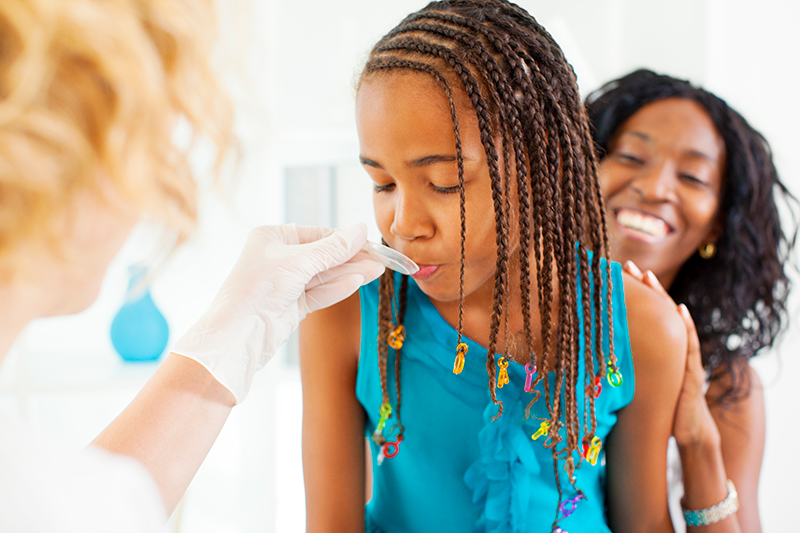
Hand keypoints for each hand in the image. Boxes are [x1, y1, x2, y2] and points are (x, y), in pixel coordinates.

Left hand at [172, 223, 384, 402]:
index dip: (343, 238)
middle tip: (380, 257)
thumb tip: (360, 230)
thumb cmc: (257, 290)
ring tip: (377, 269)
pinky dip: (338, 287)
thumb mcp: (299, 263)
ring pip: (324, 275)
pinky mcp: (291, 305)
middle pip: (323, 254)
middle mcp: (277, 258)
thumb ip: (333, 248)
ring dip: (350, 272)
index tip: (369, 241)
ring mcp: (285, 283)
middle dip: (351, 257)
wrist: (238, 336)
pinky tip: (358, 281)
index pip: (316, 234)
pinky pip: (320, 292)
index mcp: (271, 238)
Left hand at [622, 261, 718, 446]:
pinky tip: (681, 311)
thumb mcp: (633, 386)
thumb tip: (580, 364)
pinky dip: (688, 328)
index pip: (641, 317)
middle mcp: (670, 349)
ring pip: (672, 322)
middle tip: (626, 265)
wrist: (687, 432)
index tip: (611, 276)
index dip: (629, 297)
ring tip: (649, 277)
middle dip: (642, 287)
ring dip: (661, 298)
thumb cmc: (657, 409)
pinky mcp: (692, 373)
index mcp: (656, 351)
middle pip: (655, 311)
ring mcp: (683, 358)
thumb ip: (616, 371)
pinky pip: (691, 347)